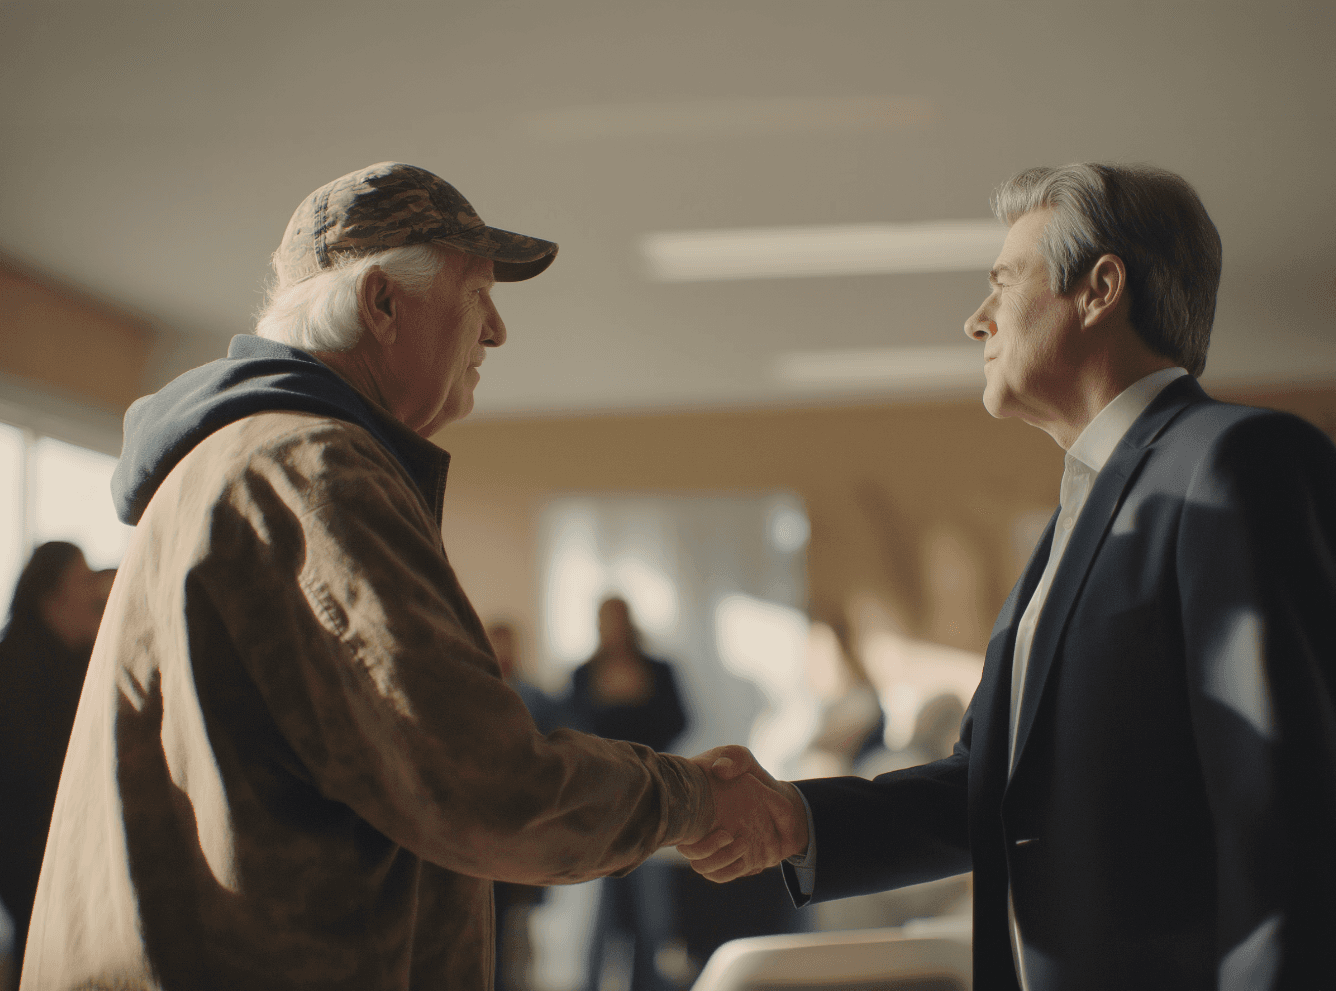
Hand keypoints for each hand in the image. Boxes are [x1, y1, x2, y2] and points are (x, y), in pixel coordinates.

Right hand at [677, 745, 808, 882]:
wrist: (782, 804)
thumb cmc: (753, 776)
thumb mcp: (744, 759)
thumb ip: (733, 759)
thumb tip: (719, 769)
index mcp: (695, 805)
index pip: (675, 821)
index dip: (685, 827)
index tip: (715, 819)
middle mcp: (699, 828)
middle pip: (685, 849)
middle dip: (704, 848)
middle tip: (728, 834)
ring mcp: (713, 846)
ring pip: (700, 866)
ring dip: (721, 860)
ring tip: (744, 843)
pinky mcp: (728, 861)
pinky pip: (719, 875)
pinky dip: (732, 871)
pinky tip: (750, 859)